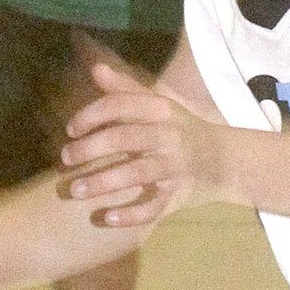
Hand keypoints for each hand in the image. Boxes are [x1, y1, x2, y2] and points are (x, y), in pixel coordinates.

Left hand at [59, 53, 230, 226]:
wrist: (225, 159)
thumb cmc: (179, 130)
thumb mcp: (158, 106)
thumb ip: (125, 90)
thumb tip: (96, 69)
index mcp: (160, 110)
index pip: (120, 105)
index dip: (91, 115)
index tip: (70, 130)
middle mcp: (169, 135)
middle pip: (125, 138)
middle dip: (90, 149)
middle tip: (64, 159)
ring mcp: (175, 165)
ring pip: (137, 172)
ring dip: (103, 182)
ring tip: (75, 191)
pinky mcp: (179, 193)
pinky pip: (155, 206)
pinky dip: (131, 215)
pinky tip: (107, 219)